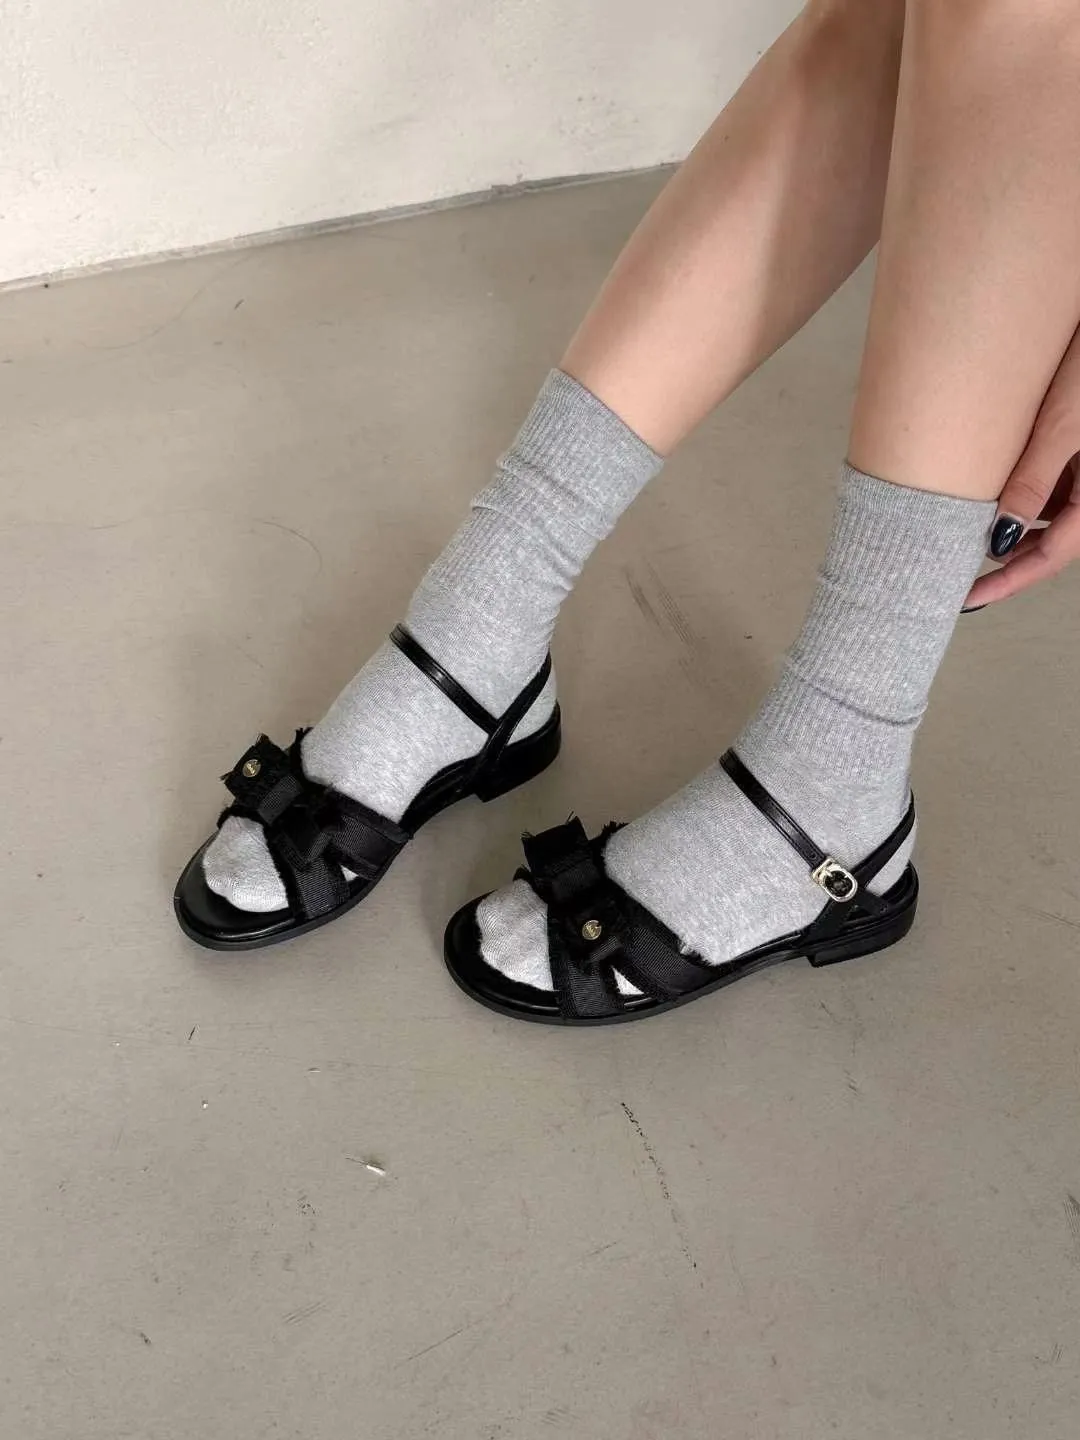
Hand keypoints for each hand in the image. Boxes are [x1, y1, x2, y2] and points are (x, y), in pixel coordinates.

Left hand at [966, 328, 1079, 608]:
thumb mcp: (1062, 424)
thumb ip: (1035, 481)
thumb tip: (1001, 542)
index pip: (1052, 555)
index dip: (1009, 581)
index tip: (967, 599)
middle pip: (1050, 541)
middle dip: (1005, 563)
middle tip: (953, 580)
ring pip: (1047, 515)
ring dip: (1009, 530)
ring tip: (955, 539)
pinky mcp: (1074, 448)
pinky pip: (1047, 485)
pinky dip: (1016, 497)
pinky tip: (979, 497)